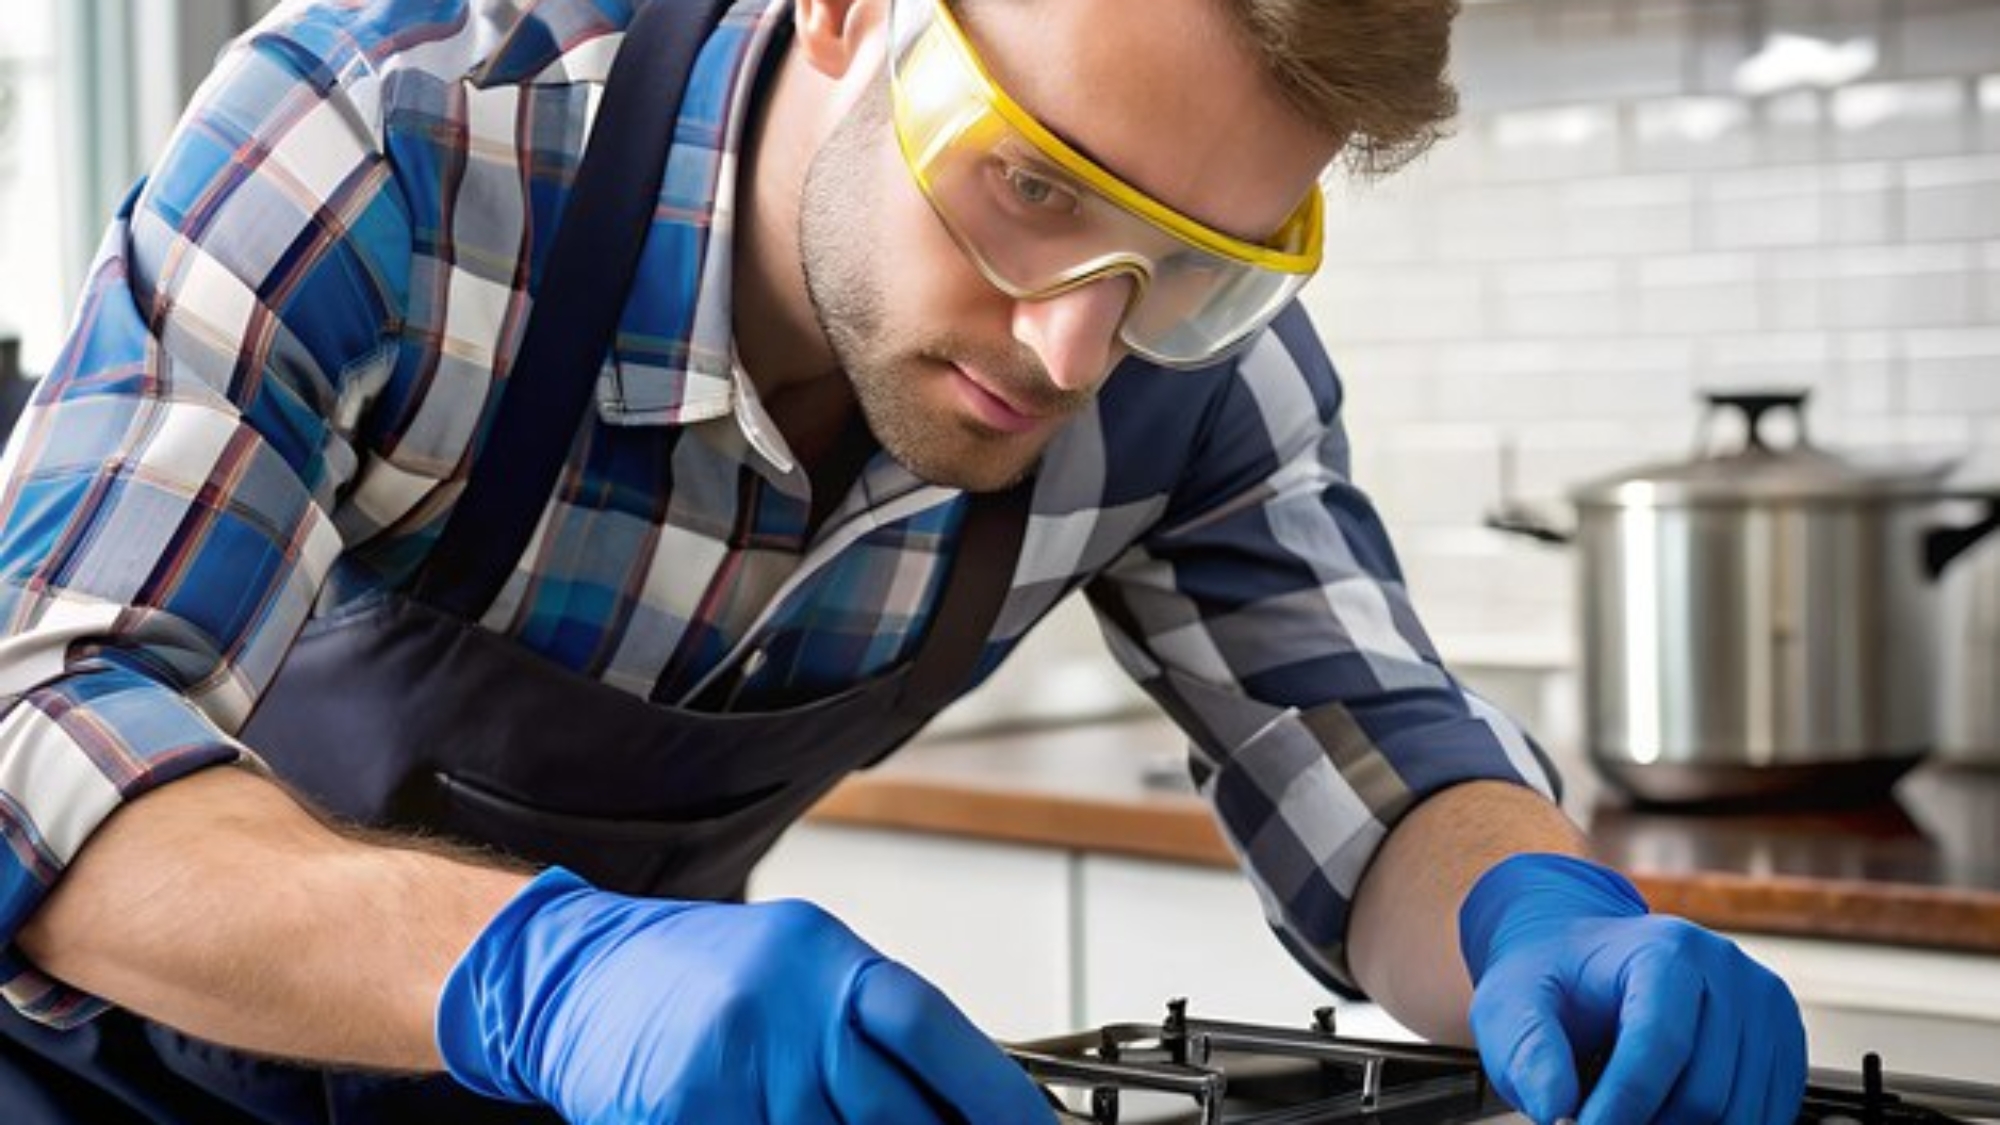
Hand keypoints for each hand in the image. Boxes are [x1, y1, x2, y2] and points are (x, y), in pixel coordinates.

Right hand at [436, 867, 1053, 1123]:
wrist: (573, 976)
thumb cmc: (696, 976)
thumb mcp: (799, 969)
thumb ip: (875, 1028)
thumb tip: (967, 1097)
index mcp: (824, 962)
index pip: (931, 1029)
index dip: (993, 1092)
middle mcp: (782, 1009)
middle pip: (891, 1112)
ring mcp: (731, 1068)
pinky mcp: (685, 1115)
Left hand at [1457, 854, 1806, 1124]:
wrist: (1582, 953)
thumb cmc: (1551, 979)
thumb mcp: (1512, 1004)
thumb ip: (1530, 1055)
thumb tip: (1557, 1112)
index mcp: (1665, 949)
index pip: (1659, 1045)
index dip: (1622, 1107)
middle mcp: (1727, 970)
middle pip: (1705, 1093)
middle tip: (1601, 1124)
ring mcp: (1764, 1004)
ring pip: (1740, 1114)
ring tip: (1632, 1115)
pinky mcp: (1782, 1039)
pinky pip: (1767, 1115)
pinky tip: (1666, 1114)